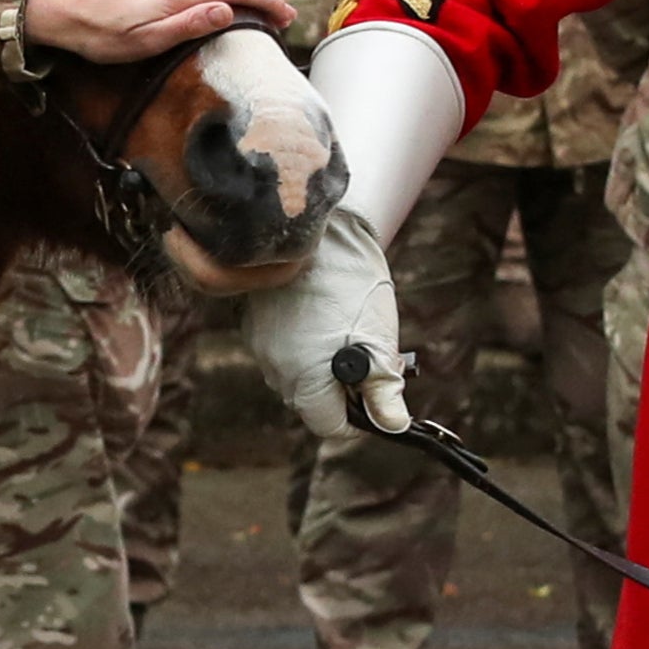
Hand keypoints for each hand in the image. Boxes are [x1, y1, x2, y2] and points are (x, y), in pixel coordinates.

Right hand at [242, 206, 417, 446]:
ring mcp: (259, 343)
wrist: (321, 224)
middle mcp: (273, 367)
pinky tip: (322, 315)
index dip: (358, 417)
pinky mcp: (254, 321)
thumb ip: (383, 390)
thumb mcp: (379, 339)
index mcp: (304, 378)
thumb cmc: (353, 281)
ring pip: (295, 375)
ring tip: (345, 331)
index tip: (377, 396)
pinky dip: (302, 343)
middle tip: (368, 356)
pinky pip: (281, 349)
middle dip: (340, 389)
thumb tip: (394, 425)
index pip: (328, 424)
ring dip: (320, 366)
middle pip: (310, 402)